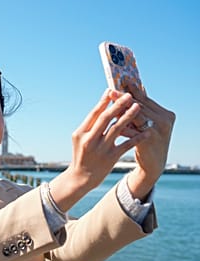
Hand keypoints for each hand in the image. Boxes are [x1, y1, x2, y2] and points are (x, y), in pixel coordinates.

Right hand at [49, 89, 149, 210]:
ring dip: (128, 116)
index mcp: (81, 133)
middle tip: (128, 95)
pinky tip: (145, 130)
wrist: (81, 177)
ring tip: (138, 106)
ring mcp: (101, 149)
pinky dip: (136, 137)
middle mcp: (90, 140)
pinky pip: (126, 144)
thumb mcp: (79, 138)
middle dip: (118, 105)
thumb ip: (89, 125)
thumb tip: (102, 106)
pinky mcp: (111, 158)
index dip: (103, 101)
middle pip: (106, 118)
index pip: (93, 114)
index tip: (111, 90)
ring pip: (117, 129)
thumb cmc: (81, 154)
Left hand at [109, 84, 175, 199]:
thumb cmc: (147, 140)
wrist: (154, 164)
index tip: (120, 81)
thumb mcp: (148, 123)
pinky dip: (121, 127)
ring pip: (136, 117)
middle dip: (123, 99)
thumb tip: (127, 92)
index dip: (132, 91)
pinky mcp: (149, 142)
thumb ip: (140, 109)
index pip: (146, 99)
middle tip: (111, 91)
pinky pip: (132, 132)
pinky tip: (110, 124)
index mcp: (166, 114)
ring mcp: (158, 131)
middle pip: (140, 106)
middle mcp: (165, 121)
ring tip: (109, 105)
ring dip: (121, 111)